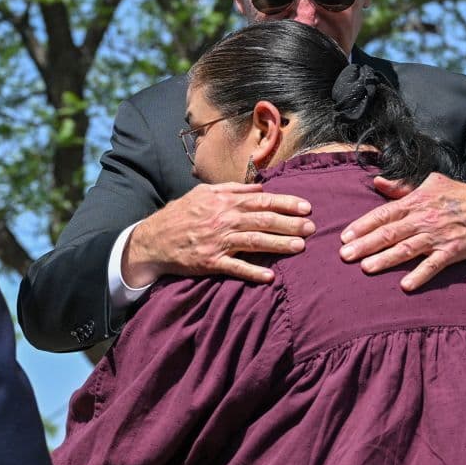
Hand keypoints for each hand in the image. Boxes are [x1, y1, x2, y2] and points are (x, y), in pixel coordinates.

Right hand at [123, 182, 313, 285]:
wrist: (153, 239)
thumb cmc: (182, 214)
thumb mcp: (205, 193)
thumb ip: (234, 189)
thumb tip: (260, 187)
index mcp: (225, 202)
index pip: (263, 201)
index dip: (286, 203)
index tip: (307, 207)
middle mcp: (225, 220)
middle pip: (264, 220)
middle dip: (290, 224)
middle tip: (312, 228)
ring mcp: (218, 242)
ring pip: (255, 242)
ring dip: (279, 244)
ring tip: (300, 247)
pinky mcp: (211, 262)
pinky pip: (235, 268)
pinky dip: (253, 272)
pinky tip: (270, 277)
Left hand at [339, 173, 465, 290]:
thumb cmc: (457, 196)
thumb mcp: (431, 184)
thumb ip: (402, 187)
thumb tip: (378, 182)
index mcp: (417, 201)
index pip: (385, 213)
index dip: (364, 225)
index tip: (345, 237)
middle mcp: (425, 218)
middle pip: (390, 232)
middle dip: (366, 244)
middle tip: (345, 256)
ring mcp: (438, 236)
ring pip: (407, 249)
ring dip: (386, 259)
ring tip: (366, 268)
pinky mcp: (452, 251)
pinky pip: (434, 265)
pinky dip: (420, 275)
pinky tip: (405, 285)